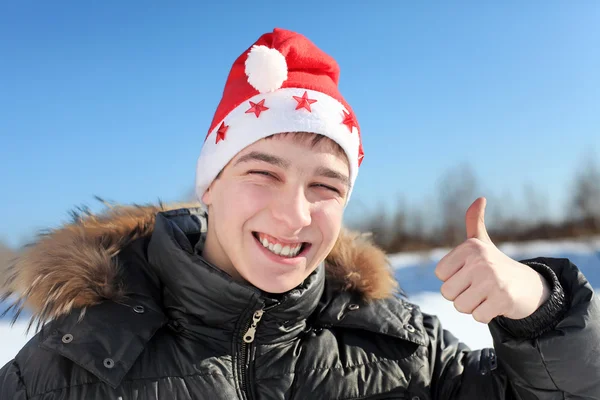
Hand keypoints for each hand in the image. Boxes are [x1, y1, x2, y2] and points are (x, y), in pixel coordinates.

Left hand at [434, 197, 550, 322]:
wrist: (528, 286)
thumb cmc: (495, 265)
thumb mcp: (482, 242)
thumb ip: (473, 222)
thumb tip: (480, 198)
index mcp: (470, 247)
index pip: (440, 275)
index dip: (453, 279)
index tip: (469, 274)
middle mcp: (480, 260)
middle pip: (447, 292)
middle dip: (461, 295)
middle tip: (478, 287)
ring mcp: (491, 279)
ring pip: (461, 306)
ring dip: (473, 306)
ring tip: (487, 295)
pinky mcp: (502, 299)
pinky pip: (477, 317)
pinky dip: (485, 315)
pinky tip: (496, 304)